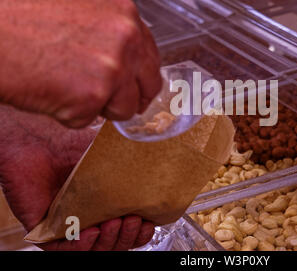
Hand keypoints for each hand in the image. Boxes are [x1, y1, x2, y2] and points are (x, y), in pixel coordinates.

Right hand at [0, 0, 161, 127]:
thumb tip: (126, 62)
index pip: (152, 57)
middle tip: (111, 103)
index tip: (137, 88)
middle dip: (131, 99)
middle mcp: (127, 40)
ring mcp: (113, 69)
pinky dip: (69, 115)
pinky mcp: (92, 97)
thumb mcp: (80, 12)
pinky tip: (50, 93)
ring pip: (124, 109)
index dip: (142, 77)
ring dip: (99, 109)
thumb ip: (111, 35)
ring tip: (66, 90)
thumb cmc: (20, 19)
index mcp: (125, 14)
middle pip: (149, 86)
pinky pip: (89, 120)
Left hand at [0, 106, 154, 250]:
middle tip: (133, 220)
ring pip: (95, 249)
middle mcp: (90, 217)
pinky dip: (82, 246)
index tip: (150, 223)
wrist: (39, 140)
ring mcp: (69, 226)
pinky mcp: (46, 231)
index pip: (129, 229)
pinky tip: (91, 231)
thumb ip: (135, 166)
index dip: (141, 232)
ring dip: (110, 241)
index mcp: (107, 205)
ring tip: (116, 222)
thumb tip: (163, 165)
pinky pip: (66, 250)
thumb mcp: (113, 157)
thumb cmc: (71, 145)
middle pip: (115, 243)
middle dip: (128, 237)